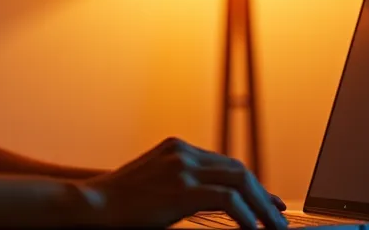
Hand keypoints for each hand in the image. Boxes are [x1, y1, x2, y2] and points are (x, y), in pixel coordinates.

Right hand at [77, 137, 287, 228]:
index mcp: (177, 148)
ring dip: (262, 207)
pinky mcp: (182, 188)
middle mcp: (182, 152)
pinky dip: (247, 215)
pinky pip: (228, 200)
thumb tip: (208, 201)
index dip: (250, 184)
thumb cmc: (117, 204)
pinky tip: (253, 229)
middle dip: (262, 195)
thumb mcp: (154, 186)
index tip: (268, 201)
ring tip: (274, 228)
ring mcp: (182, 167)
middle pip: (238, 170)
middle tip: (278, 218)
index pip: (225, 163)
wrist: (91, 205)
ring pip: (240, 181)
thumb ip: (181, 186)